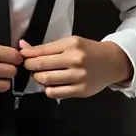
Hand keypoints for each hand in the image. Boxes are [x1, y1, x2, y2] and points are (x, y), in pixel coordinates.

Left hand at [19, 35, 133, 98]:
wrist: (112, 62)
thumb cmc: (90, 52)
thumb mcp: (71, 43)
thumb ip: (47, 47)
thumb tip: (23, 46)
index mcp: (72, 45)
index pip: (41, 51)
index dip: (27, 54)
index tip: (22, 56)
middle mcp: (75, 60)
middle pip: (40, 66)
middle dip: (29, 66)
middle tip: (29, 66)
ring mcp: (79, 76)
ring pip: (45, 80)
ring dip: (38, 78)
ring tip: (41, 74)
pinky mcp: (81, 90)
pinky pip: (55, 93)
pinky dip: (48, 89)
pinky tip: (52, 84)